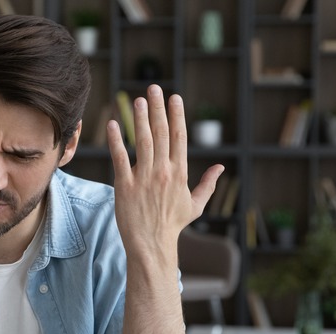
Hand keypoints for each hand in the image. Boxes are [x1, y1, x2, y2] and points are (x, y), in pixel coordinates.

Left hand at [107, 84, 223, 253]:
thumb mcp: (195, 205)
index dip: (176, 116)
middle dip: (158, 109)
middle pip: (161, 134)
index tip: (174, 98)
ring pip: (143, 142)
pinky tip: (114, 124)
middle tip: (153, 88)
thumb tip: (221, 167)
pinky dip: (116, 141)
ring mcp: (144, 178)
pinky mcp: (125, 186)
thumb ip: (208, 184)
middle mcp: (163, 172)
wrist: (152, 245)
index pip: (179, 138)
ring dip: (140, 119)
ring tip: (138, 100)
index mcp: (180, 173)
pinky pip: (120, 159)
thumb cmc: (172, 225)